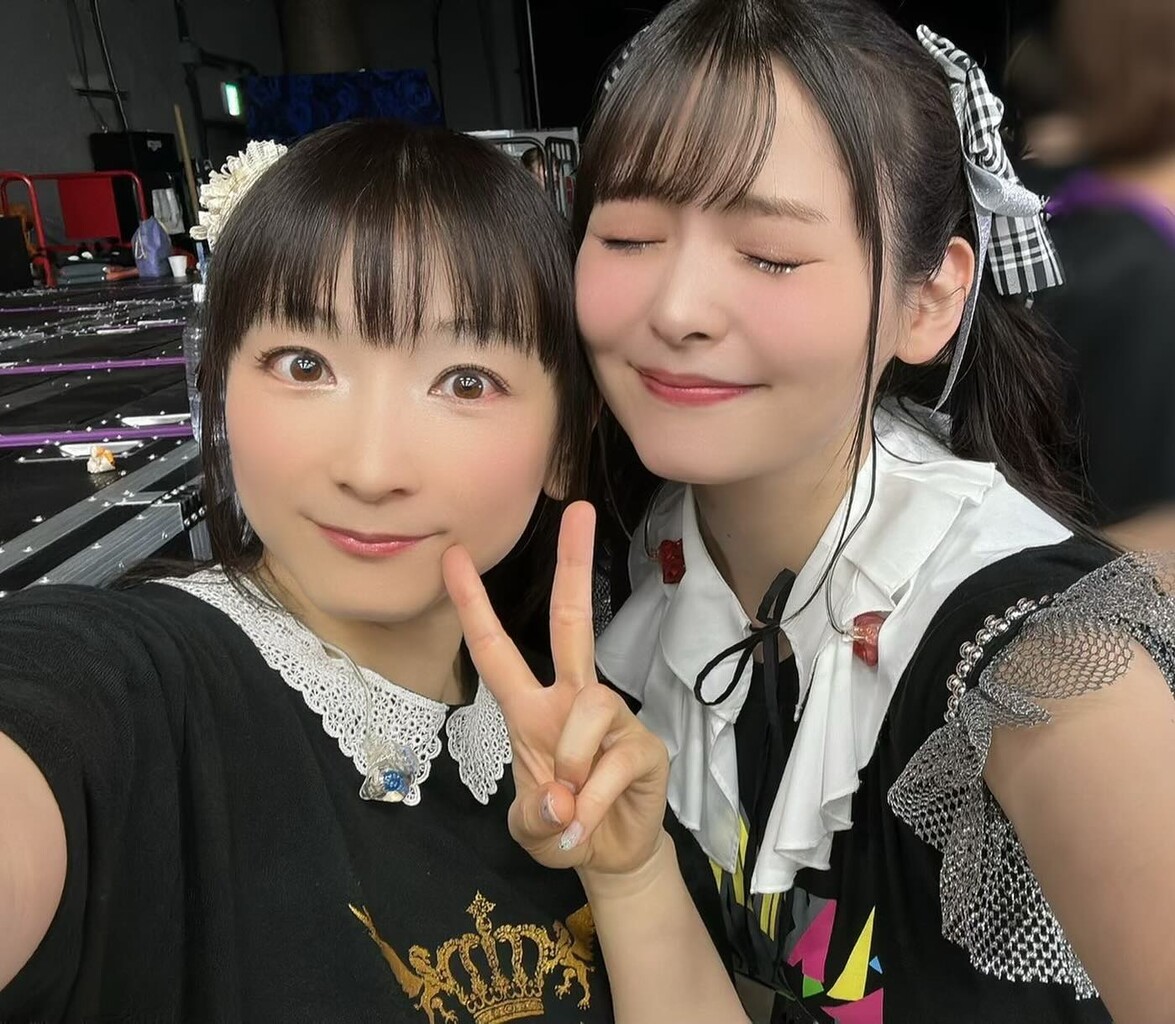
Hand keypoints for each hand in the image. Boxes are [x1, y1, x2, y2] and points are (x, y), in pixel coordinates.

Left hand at [441, 501, 669, 877]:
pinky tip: (589, 822)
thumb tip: (562, 800)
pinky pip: (613, 759)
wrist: (612, 856)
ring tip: (570, 807)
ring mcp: (611, 720)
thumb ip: (533, 818)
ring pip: (589, 706)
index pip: (495, 649)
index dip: (473, 605)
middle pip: (572, 622)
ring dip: (569, 764)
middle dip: (573, 564)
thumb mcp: (528, 828)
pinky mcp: (645, 747)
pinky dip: (592, 802)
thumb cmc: (561, 826)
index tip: (453, 556)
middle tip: (579, 510)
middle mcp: (570, 700)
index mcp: (530, 708)